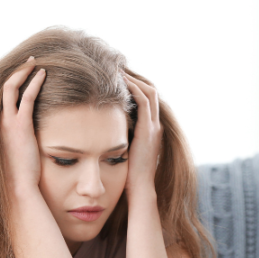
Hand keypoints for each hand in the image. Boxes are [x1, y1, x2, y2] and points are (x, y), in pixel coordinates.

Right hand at [1, 57, 46, 191]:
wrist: (15, 189)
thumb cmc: (16, 177)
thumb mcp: (11, 156)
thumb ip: (14, 143)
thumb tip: (22, 143)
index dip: (9, 83)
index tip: (20, 74)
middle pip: (2, 87)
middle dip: (15, 71)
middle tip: (28, 62)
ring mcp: (6, 122)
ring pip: (11, 87)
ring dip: (23, 71)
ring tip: (35, 62)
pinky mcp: (20, 126)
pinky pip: (26, 97)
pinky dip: (34, 83)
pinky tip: (43, 74)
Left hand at [122, 73, 161, 200]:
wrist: (140, 189)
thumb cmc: (128, 175)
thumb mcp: (123, 152)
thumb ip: (119, 139)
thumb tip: (103, 131)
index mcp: (150, 130)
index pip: (147, 99)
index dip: (134, 86)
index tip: (117, 78)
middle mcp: (155, 125)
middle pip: (150, 90)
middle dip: (134, 77)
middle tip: (117, 68)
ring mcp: (154, 126)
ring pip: (149, 91)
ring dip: (133, 79)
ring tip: (117, 69)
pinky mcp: (148, 129)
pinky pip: (144, 101)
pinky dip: (133, 88)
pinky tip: (119, 81)